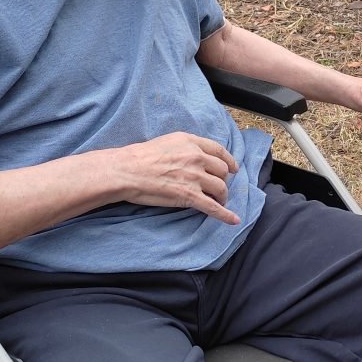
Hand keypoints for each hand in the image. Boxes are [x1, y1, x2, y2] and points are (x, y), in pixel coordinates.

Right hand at [111, 132, 240, 223]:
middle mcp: (196, 158)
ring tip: (219, 201)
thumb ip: (186, 147)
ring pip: (221, 188)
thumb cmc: (141, 157)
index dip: (229, 161)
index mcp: (191, 143)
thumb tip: (197, 156)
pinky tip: (234, 220)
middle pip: (222, 171)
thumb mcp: (168, 141)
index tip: (233, 168)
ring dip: (222, 196)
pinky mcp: (189, 196)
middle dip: (222, 180)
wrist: (127, 170)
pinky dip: (225, 215)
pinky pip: (213, 207)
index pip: (219, 150)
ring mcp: (194, 177)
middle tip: (217, 188)